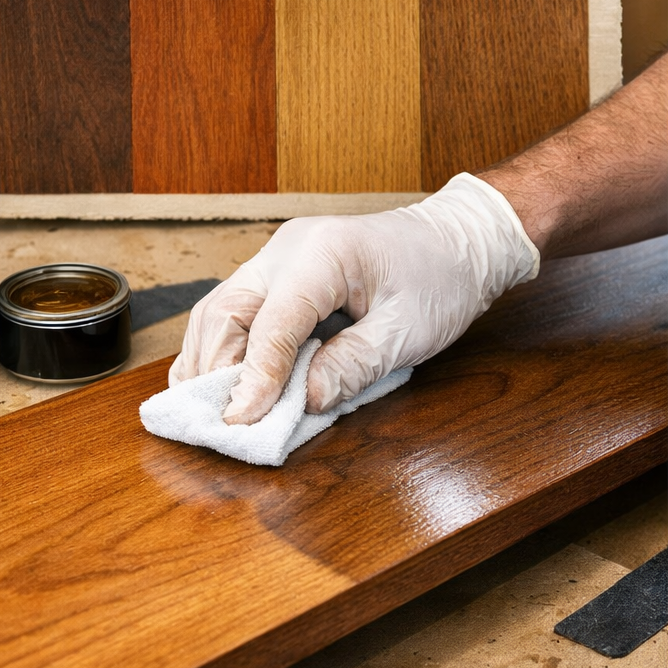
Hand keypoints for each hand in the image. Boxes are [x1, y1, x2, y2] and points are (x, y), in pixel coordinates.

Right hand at [169, 173, 539, 424]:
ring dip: (209, 362)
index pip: (272, 323)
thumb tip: (307, 401)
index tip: (240, 422)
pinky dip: (222, 350)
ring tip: (209, 414)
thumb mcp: (410, 330)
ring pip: (220, 310)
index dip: (254, 376)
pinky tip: (218, 387)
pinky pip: (237, 312)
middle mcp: (288, 248)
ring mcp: (278, 259)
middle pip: (225, 311)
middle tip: (217, 424)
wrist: (458, 243)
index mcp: (323, 253)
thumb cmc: (442, 279)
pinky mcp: (280, 276)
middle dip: (214, 370)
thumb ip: (357, 363)